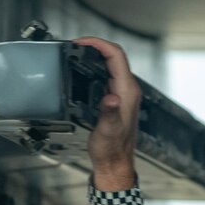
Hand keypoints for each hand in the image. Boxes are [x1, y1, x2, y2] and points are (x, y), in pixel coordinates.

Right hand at [75, 35, 139, 192]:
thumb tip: (111, 97)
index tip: (82, 42)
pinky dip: (95, 67)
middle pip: (114, 56)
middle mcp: (127, 90)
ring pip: (111, 64)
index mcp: (127, 91)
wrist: (114, 163)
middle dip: (96, 45)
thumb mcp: (108, 131)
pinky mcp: (116, 99)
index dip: (99, 44)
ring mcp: (123, 93)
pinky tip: (84, 70)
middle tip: (76, 45)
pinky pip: (107, 75)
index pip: (116, 56)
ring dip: (96, 54)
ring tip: (78, 52)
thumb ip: (109, 113)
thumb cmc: (112, 149)